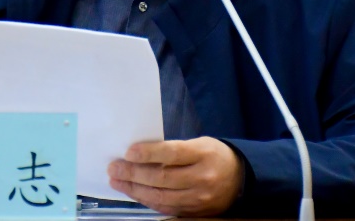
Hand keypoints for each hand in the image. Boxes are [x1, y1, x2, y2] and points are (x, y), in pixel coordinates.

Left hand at [107, 137, 243, 216]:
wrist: (240, 178)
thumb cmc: (214, 155)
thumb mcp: (200, 143)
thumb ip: (175, 149)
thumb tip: (140, 154)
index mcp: (204, 154)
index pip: (172, 153)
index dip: (148, 153)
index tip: (128, 152)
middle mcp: (202, 178)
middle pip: (162, 177)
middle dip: (134, 173)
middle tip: (114, 167)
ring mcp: (198, 198)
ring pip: (160, 196)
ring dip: (134, 189)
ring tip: (117, 181)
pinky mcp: (193, 212)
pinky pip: (165, 207)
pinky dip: (146, 200)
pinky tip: (133, 192)